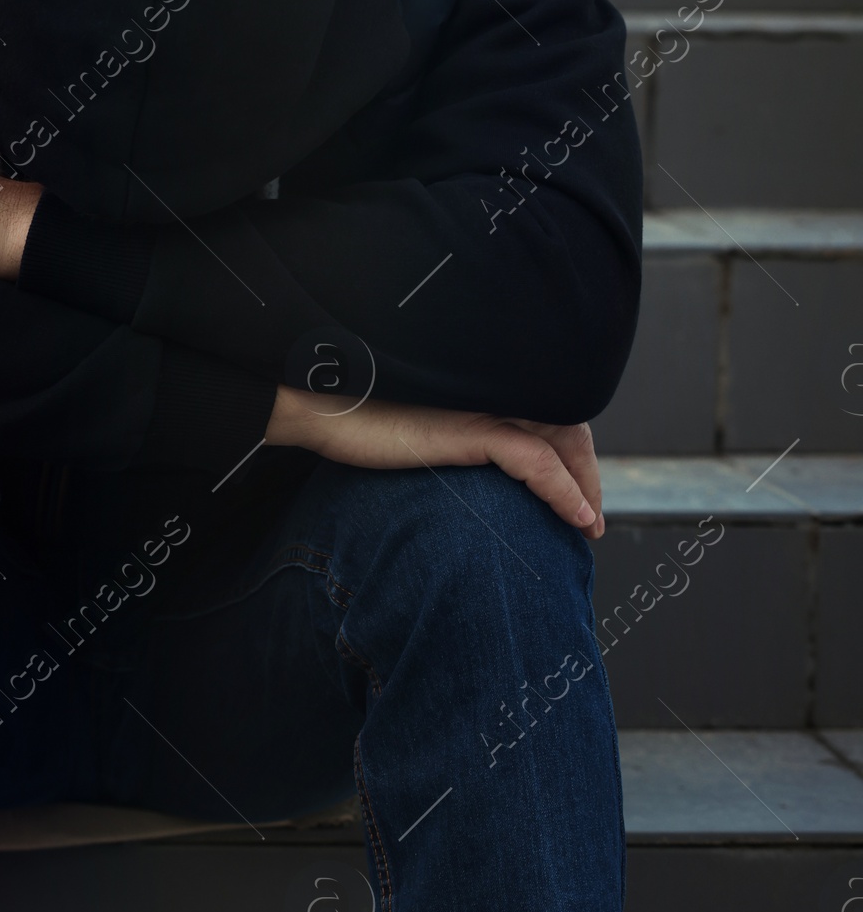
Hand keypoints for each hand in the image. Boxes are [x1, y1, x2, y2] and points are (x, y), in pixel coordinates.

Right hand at [265, 387, 604, 534]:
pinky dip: (565, 491)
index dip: (571, 453)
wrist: (322, 406)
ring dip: (585, 487)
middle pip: (567, 427)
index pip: (550, 413)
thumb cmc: (356, 418)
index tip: (575, 494)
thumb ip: (449, 436)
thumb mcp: (415, 428)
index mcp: (485, 386)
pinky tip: (577, 516)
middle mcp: (496, 389)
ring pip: (563, 444)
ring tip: (588, 526)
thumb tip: (461, 464)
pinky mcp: (476, 428)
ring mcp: (488, 406)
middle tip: (589, 517)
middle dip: (586, 473)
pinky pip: (539, 463)